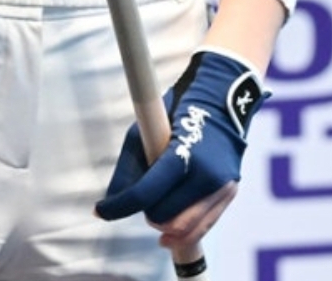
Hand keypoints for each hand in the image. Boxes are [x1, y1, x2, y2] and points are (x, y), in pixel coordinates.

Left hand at [95, 51, 266, 248]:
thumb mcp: (146, 129)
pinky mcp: (231, 192)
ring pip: (184, 231)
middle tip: (143, 198)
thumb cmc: (179, 110)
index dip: (120, 206)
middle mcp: (206, 175)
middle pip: (164, 217)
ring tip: (156, 212)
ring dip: (164, 226)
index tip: (101, 210)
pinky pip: (203, 227)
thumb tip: (109, 204)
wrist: (224, 96)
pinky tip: (169, 235)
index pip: (146, 193)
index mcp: (183, 153)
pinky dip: (183, 234)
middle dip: (148, 212)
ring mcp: (222, 186)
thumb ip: (128, 169)